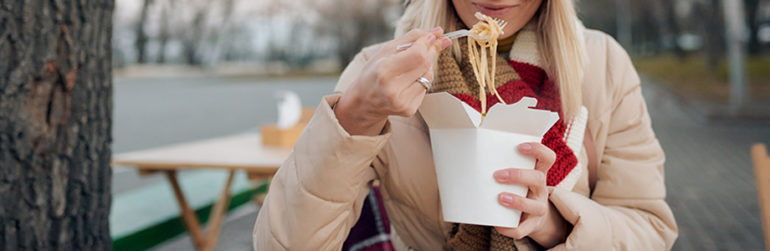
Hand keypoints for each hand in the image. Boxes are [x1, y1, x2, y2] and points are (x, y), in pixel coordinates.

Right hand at [334, 27, 451, 135]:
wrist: (364, 101)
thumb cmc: (373, 72)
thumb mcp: (386, 50)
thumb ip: (412, 38)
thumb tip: (438, 33)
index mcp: (384, 71)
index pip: (418, 55)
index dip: (427, 43)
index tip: (430, 36)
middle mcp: (393, 90)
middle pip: (426, 64)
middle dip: (429, 52)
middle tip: (427, 45)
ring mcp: (402, 102)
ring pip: (429, 76)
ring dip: (425, 66)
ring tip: (409, 66)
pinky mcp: (409, 110)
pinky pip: (426, 88)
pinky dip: (421, 80)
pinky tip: (408, 81)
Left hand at [493, 142, 568, 247]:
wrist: (532, 218)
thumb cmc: (519, 190)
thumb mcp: (518, 177)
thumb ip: (505, 166)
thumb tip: (474, 156)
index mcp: (538, 173)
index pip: (547, 157)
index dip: (537, 150)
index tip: (519, 147)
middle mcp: (541, 190)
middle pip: (538, 178)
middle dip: (518, 175)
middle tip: (497, 175)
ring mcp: (538, 208)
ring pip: (534, 206)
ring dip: (517, 201)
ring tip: (500, 198)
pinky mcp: (531, 226)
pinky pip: (522, 229)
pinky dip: (509, 228)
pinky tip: (497, 224)